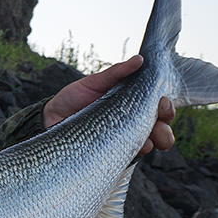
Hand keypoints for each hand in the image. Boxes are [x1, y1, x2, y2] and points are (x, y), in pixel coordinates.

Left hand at [42, 55, 175, 154]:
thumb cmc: (74, 98)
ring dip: (151, 142)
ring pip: (149, 146)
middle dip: (166, 131)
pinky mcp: (110, 154)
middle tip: (159, 124)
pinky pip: (128, 157)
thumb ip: (117, 72)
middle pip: (162, 132)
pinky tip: (127, 147)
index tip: (163, 103)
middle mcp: (133, 124)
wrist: (50, 118)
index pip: (161, 110)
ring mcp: (123, 140)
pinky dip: (132, 153)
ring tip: (143, 138)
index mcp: (134, 105)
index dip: (167, 109)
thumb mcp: (95, 82)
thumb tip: (139, 59)